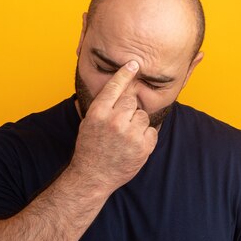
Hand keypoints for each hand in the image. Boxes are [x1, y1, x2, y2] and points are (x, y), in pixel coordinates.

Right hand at [70, 60, 158, 193]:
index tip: (134, 64)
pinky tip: (133, 146)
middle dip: (129, 109)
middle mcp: (114, 121)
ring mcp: (130, 135)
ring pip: (143, 116)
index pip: (115, 86)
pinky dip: (146, 137)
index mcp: (98, 113)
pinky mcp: (143, 147)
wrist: (93, 177)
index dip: (125, 73)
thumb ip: (103, 106)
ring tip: (125, 138)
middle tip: (121, 123)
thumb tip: (119, 87)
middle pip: (132, 100)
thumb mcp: (88, 123)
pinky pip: (151, 131)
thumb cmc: (89, 149)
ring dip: (137, 124)